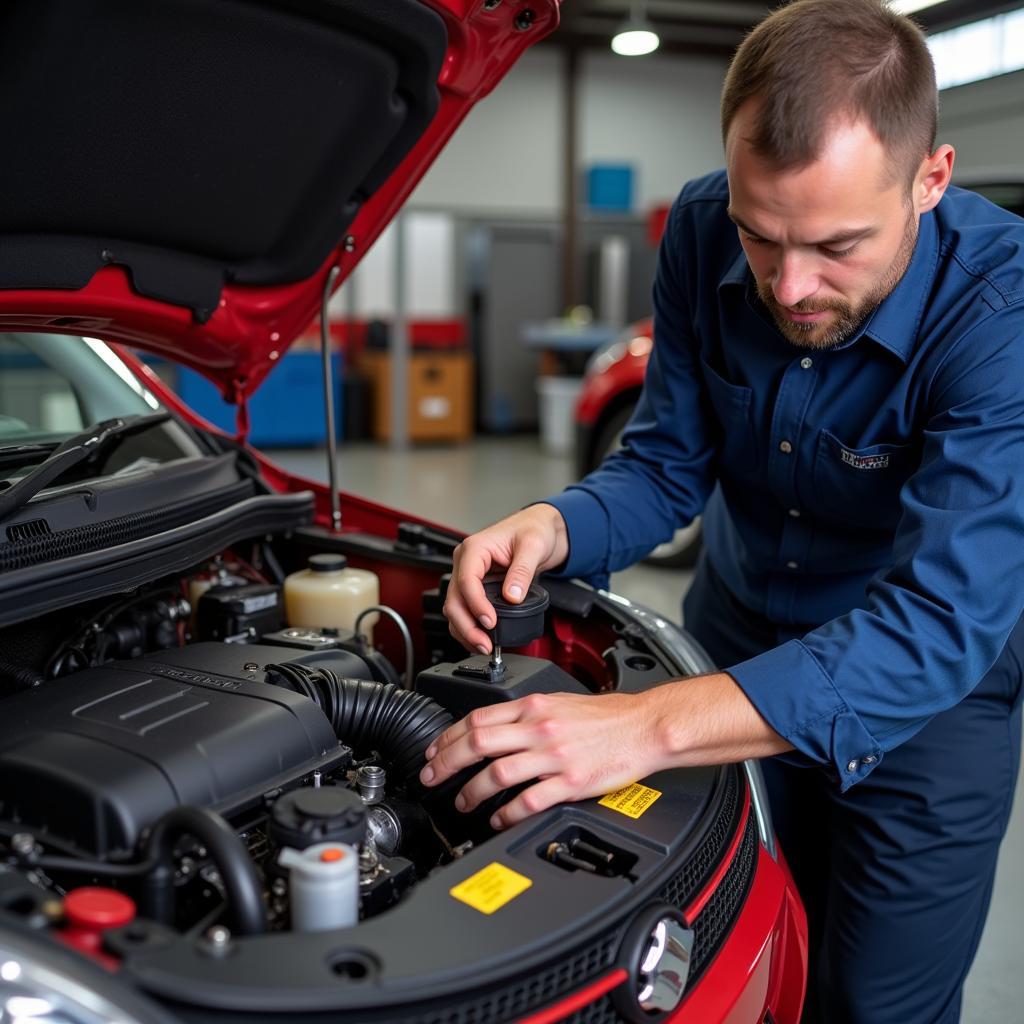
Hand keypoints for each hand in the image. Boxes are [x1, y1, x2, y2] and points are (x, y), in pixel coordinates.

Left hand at [418, 673, 791, 829]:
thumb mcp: (559, 701)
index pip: (477, 719)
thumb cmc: (607, 717)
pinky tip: (497, 818)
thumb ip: (525, 714)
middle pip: (477, 743)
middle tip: (430, 777)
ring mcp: (554, 756)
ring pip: (496, 773)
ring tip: (461, 802)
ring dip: (471, 791)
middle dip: (445, 762)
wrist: (645, 727)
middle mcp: (539, 728)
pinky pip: (528, 801)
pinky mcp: (570, 782)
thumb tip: (492, 728)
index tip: (433, 751)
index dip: (448, 737)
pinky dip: (506, 813)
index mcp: (534, 706)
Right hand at [444, 504, 568, 653]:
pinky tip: (482, 640)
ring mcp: (469, 577)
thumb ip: (522, 571)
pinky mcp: (477, 589)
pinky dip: (470, 628)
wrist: (540, 529)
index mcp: (474, 548)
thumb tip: (512, 597)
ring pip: (455, 609)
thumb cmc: (534, 530)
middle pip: (454, 600)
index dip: (476, 605)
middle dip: (467, 626)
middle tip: (485, 644)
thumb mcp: (533, 546)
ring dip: (466, 631)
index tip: (490, 622)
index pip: (466, 580)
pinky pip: (465, 611)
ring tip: (484, 647)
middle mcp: (466, 563)